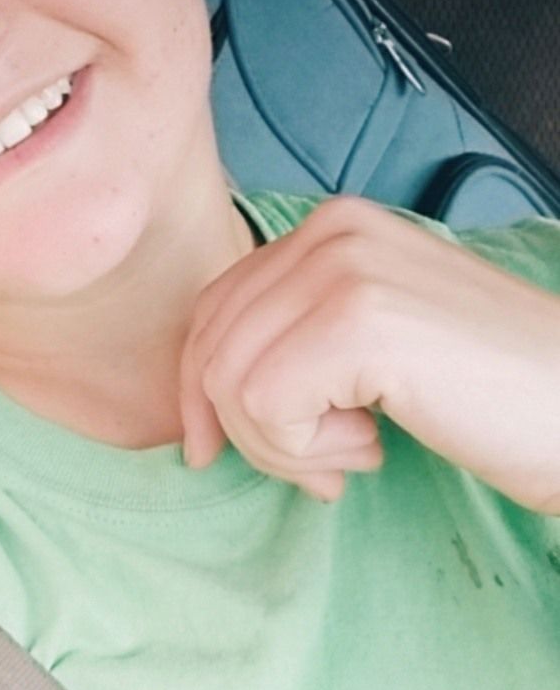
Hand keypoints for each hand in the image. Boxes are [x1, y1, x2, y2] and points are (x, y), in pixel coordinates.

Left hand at [179, 196, 559, 511]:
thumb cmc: (488, 387)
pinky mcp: (359, 323)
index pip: (214, 307)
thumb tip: (201, 392)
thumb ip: (299, 335)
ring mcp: (344, 271)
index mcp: (331, 225)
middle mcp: (330, 230)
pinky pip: (266, 407)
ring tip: (355, 452)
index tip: (245, 447)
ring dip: (281, 447)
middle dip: (246, 428)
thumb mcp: (377, 335)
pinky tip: (373, 447)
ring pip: (229, 380)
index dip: (208, 390)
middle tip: (322, 464)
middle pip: (211, 344)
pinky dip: (306, 451)